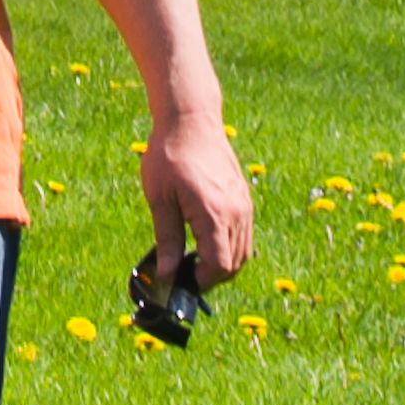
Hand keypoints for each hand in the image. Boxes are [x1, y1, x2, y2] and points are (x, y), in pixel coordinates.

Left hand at [142, 119, 257, 288]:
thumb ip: (167, 240)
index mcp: (214, 214)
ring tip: (193, 261)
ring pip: (243, 253)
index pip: (219, 266)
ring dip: (222, 264)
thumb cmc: (168, 157)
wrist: (191, 121)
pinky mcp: (244, 199)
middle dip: (212, 277)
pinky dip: (229, 247)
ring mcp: (244, 205)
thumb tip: (168, 274)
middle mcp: (236, 213)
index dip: (202, 281)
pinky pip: (244, 235)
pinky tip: (205, 242)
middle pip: (235, 264)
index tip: (181, 282)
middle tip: (184, 275)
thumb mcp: (160, 200)